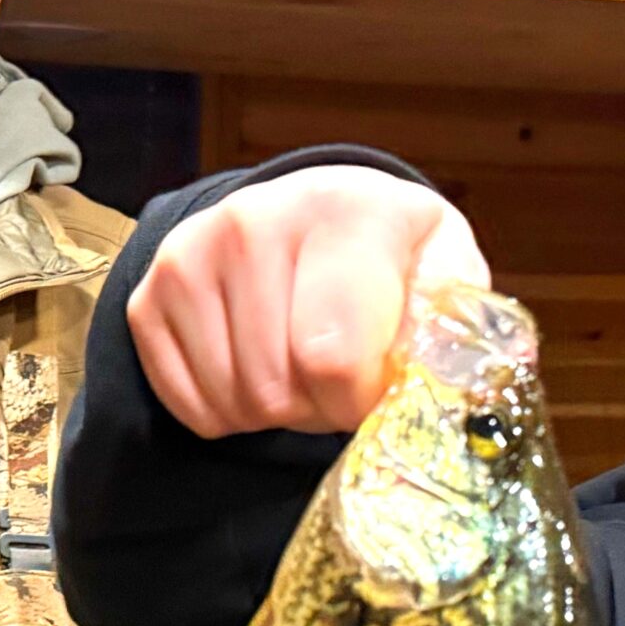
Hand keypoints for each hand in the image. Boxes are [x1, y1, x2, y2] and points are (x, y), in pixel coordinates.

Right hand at [128, 165, 489, 437]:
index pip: (331, 356)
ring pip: (235, 403)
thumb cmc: (391, 260)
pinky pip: (190, 405)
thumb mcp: (445, 278)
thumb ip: (459, 332)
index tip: (377, 390)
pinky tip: (257, 368)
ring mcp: (193, 254)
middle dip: (319, 408)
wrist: (320, 216)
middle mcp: (257, 219)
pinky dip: (228, 412)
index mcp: (347, 212)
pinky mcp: (150, 293)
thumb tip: (473, 386)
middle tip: (340, 379)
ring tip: (302, 369)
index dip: (359, 403)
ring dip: (276, 413)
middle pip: (279, 388)